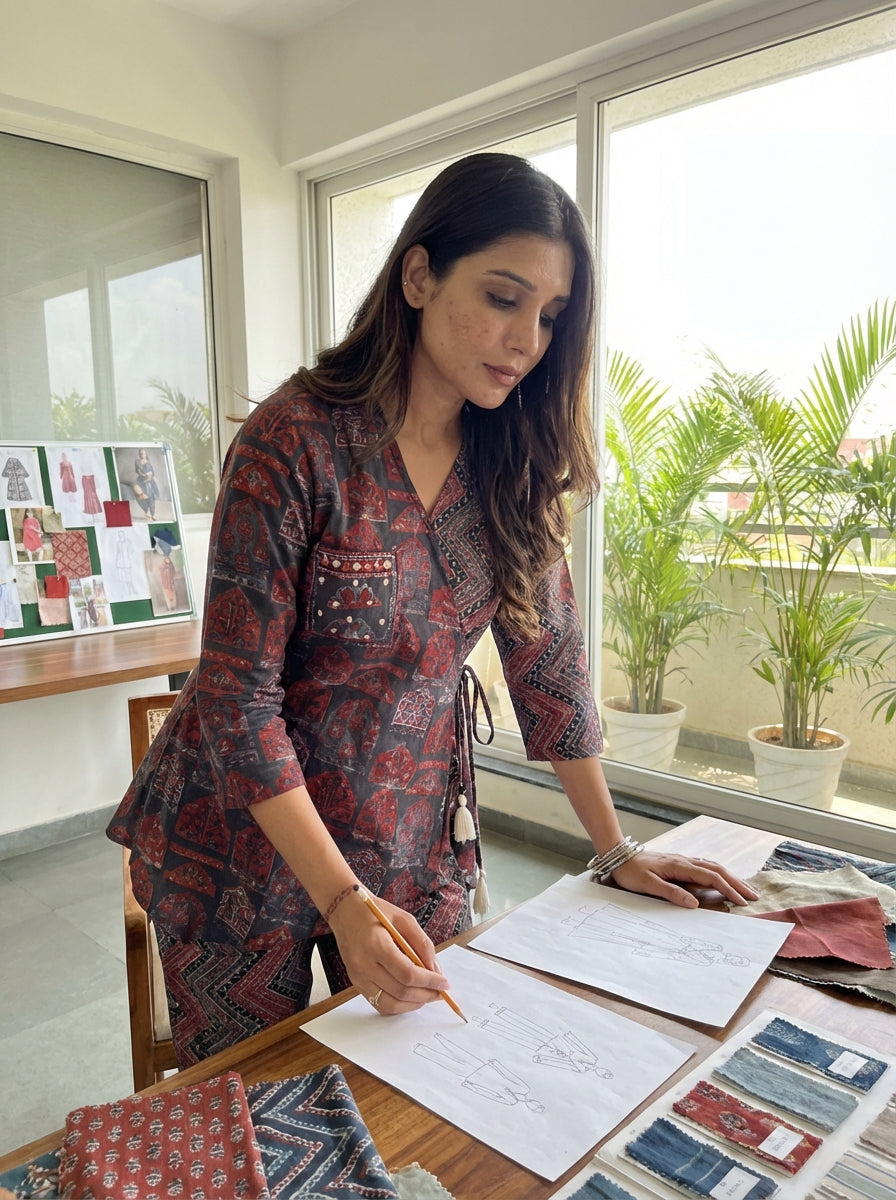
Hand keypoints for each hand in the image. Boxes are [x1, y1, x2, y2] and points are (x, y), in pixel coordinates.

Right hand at [329, 893, 450, 1015]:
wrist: (345, 911)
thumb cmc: (375, 912)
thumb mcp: (404, 919)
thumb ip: (422, 944)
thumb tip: (436, 970)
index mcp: (376, 944)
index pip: (407, 973)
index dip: (429, 982)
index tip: (445, 983)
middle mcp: (364, 964)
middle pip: (400, 991)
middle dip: (426, 995)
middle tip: (440, 992)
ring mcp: (357, 976)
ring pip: (390, 1003)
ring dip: (413, 1004)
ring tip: (427, 996)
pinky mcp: (355, 983)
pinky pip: (379, 1004)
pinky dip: (398, 1006)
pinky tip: (410, 998)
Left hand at [609, 851, 758, 908]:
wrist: (619, 856)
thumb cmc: (631, 872)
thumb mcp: (647, 885)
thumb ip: (671, 893)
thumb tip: (694, 903)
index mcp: (680, 866)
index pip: (711, 877)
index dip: (728, 889)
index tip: (742, 902)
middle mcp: (685, 861)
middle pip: (718, 869)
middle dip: (737, 883)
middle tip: (754, 897)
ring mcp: (683, 860)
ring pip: (714, 866)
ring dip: (731, 877)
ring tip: (745, 889)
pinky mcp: (680, 863)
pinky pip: (706, 866)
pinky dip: (720, 873)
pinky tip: (724, 879)